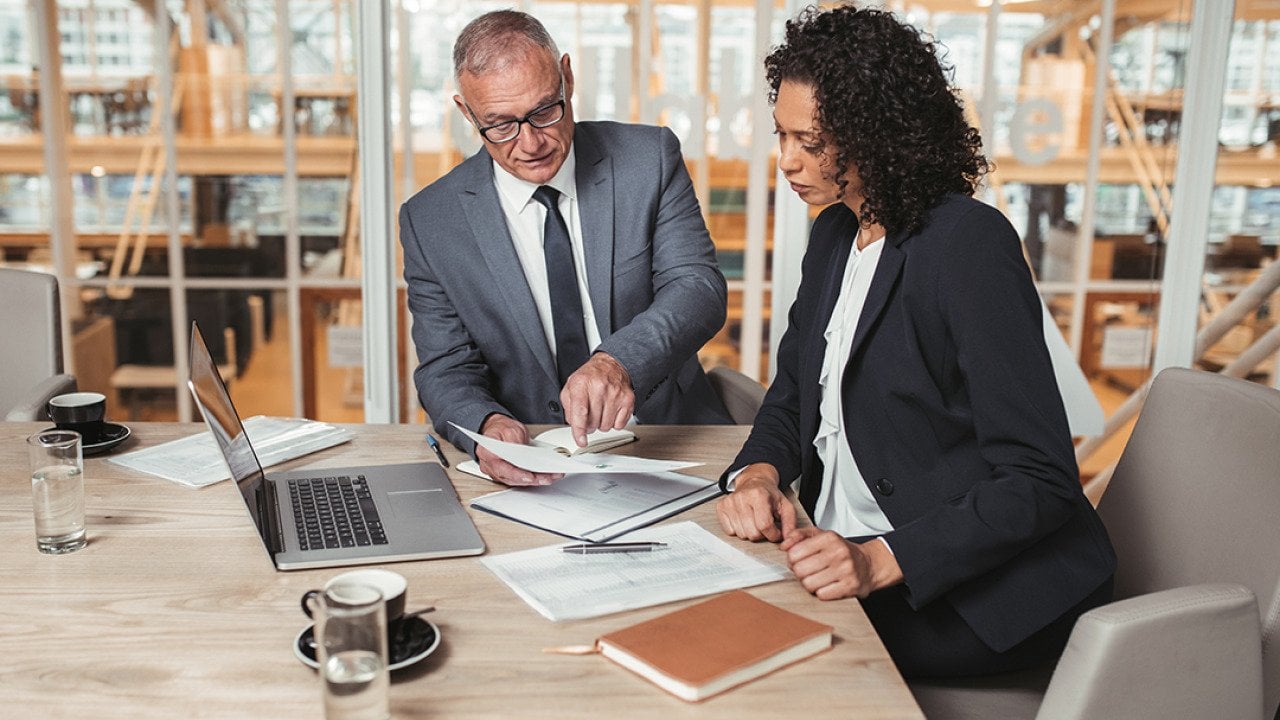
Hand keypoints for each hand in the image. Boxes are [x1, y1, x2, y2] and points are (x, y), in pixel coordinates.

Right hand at [476, 414, 563, 486]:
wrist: (497, 429)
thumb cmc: (500, 429)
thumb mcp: (509, 429)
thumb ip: (514, 439)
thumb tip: (520, 450)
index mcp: (487, 453)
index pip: (502, 468)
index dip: (517, 474)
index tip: (530, 476)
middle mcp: (490, 466)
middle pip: (511, 478)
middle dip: (531, 479)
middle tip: (546, 478)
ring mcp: (497, 472)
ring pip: (516, 481)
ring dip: (534, 481)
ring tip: (549, 477)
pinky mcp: (506, 474)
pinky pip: (519, 479)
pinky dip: (532, 479)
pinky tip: (544, 476)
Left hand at [560, 352, 634, 447]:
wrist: (611, 365)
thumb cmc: (590, 377)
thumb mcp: (571, 386)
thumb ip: (568, 407)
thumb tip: (574, 425)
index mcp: (581, 384)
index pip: (580, 412)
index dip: (579, 430)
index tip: (581, 441)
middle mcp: (599, 387)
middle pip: (593, 423)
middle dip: (589, 424)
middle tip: (590, 414)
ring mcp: (615, 394)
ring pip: (606, 426)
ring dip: (601, 423)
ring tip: (600, 410)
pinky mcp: (628, 399)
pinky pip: (619, 425)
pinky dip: (614, 422)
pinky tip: (611, 410)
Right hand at [715, 465, 796, 542]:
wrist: (754, 481)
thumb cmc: (768, 494)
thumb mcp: (785, 506)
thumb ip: (790, 523)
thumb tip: (788, 539)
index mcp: (758, 495)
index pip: (764, 526)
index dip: (773, 534)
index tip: (775, 532)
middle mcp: (742, 497)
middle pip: (752, 533)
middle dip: (761, 534)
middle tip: (764, 524)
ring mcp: (730, 502)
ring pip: (741, 534)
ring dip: (750, 531)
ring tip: (754, 520)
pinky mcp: (721, 507)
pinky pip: (730, 531)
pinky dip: (738, 530)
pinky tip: (743, 520)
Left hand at [780, 528, 902, 599]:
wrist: (869, 565)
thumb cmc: (841, 551)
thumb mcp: (822, 536)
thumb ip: (800, 535)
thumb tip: (784, 545)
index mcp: (829, 538)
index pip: (795, 553)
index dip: (792, 560)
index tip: (799, 561)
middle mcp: (838, 552)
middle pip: (800, 570)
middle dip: (800, 573)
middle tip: (808, 571)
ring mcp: (845, 570)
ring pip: (809, 584)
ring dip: (810, 584)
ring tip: (818, 579)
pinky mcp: (850, 586)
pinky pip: (822, 595)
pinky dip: (822, 593)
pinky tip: (827, 586)